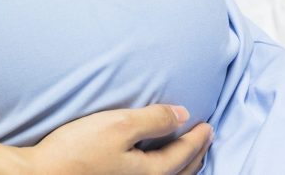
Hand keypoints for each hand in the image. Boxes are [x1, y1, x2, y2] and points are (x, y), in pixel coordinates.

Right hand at [14, 104, 212, 174]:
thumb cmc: (76, 151)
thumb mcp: (118, 125)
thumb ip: (153, 119)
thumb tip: (183, 114)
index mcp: (149, 172)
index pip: (183, 153)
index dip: (197, 138)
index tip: (208, 125)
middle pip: (179, 171)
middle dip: (195, 154)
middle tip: (205, 139)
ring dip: (182, 165)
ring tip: (187, 154)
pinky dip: (162, 171)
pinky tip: (150, 164)